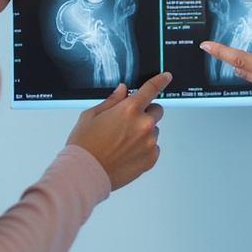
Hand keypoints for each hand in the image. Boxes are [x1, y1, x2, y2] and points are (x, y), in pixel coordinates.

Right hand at [66, 72, 171, 189]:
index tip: (166, 77)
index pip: (151, 89)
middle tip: (129, 123)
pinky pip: (154, 147)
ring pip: (154, 130)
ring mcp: (149, 143)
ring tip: (123, 142)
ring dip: (144, 132)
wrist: (85, 174)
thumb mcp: (91, 115)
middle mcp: (143, 124)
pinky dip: (145, 148)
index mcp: (129, 109)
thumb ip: (111, 101)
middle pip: (157, 110)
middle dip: (146, 112)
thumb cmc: (85, 146)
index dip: (160, 81)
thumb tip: (122, 90)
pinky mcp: (151, 159)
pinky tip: (128, 152)